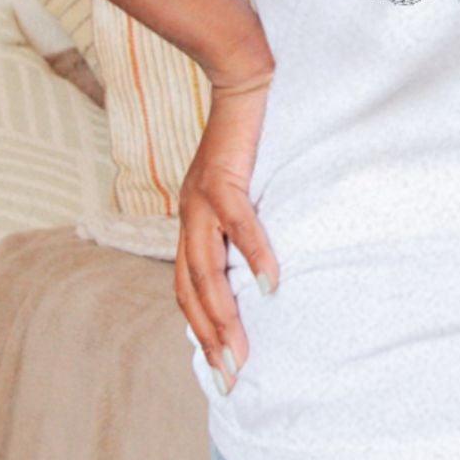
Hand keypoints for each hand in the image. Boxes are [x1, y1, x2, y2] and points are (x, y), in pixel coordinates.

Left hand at [175, 72, 279, 396]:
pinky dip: (254, 255)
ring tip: (241, 349)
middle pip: (192, 291)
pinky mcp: (224, 177)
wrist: (242, 81)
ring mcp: (203, 198)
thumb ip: (239, 224)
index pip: (188, 290)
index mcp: (191, 223)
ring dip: (223, 313)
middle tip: (230, 378)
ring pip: (206, 269)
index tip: (219, 369)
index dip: (200, 330)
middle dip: (209, 339)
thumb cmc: (248, 136)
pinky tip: (271, 284)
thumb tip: (259, 267)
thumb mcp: (238, 188)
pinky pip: (238, 225)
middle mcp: (189, 217)